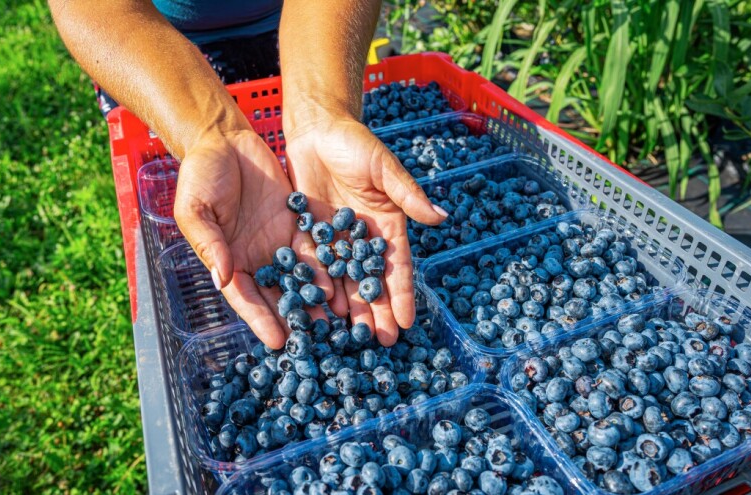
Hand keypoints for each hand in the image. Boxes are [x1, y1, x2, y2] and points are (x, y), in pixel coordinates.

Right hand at [174, 130, 333, 348]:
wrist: (224, 139)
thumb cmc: (200, 173)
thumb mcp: (195, 208)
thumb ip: (210, 243)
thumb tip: (223, 278)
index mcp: (226, 260)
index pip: (244, 297)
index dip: (260, 319)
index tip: (277, 341)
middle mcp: (254, 257)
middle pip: (276, 294)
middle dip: (294, 318)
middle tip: (315, 342)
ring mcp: (276, 242)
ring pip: (298, 277)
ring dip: (315, 299)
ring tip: (335, 322)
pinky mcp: (295, 223)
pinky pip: (313, 248)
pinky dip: (326, 267)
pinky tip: (343, 284)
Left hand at [284, 117, 446, 345]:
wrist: (317, 129)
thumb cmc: (356, 144)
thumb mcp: (384, 168)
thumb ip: (408, 194)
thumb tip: (441, 217)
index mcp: (387, 224)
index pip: (397, 267)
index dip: (403, 295)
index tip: (407, 322)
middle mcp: (363, 238)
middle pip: (371, 281)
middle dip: (376, 311)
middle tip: (379, 342)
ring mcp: (336, 239)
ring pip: (344, 280)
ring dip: (349, 308)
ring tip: (349, 336)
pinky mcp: (310, 234)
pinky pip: (315, 266)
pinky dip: (318, 288)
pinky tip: (319, 310)